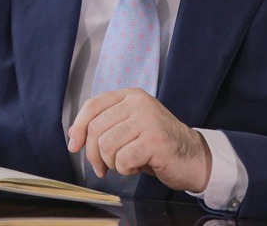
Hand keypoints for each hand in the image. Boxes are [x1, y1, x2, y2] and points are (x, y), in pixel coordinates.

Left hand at [67, 88, 211, 192]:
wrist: (193, 156)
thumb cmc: (157, 143)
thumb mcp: (130, 125)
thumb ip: (105, 125)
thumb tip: (74, 136)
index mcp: (131, 96)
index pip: (93, 105)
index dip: (79, 127)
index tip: (75, 145)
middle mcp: (139, 103)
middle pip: (96, 128)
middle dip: (94, 154)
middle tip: (102, 166)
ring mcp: (148, 120)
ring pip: (107, 145)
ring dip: (111, 163)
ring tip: (125, 163)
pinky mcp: (155, 141)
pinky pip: (123, 159)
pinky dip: (125, 170)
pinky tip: (137, 167)